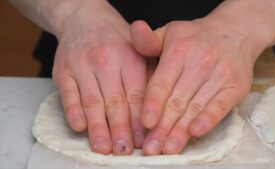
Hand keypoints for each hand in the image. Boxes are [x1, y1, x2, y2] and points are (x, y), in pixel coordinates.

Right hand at [52, 1, 148, 154]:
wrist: (84, 19)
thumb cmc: (117, 41)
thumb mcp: (140, 50)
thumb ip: (151, 75)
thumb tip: (158, 110)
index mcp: (130, 57)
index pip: (137, 94)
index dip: (140, 120)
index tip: (144, 139)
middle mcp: (106, 60)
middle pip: (115, 101)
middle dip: (121, 129)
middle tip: (124, 150)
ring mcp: (82, 65)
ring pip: (92, 101)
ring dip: (98, 127)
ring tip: (104, 148)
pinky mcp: (63, 70)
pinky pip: (68, 94)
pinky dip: (73, 111)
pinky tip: (80, 127)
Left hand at [131, 19, 263, 154]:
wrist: (234, 31)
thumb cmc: (195, 37)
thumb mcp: (170, 32)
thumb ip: (149, 40)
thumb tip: (135, 30)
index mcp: (179, 50)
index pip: (161, 83)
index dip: (153, 105)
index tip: (145, 124)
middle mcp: (199, 62)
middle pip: (177, 101)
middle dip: (163, 127)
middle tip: (152, 148)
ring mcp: (219, 75)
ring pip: (195, 107)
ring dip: (181, 131)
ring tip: (169, 148)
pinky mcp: (235, 86)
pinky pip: (220, 106)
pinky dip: (208, 120)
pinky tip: (195, 133)